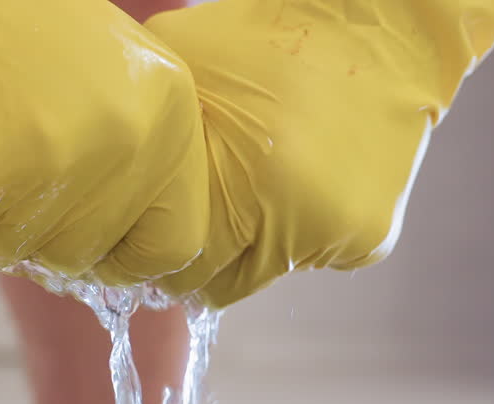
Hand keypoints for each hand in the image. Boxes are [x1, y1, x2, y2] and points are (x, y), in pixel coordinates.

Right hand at [0, 0, 208, 286]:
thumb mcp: (102, 69)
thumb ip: (125, 150)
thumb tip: (111, 241)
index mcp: (166, 116)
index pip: (174, 243)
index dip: (128, 255)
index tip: (95, 248)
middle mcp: (122, 146)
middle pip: (86, 253)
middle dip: (41, 232)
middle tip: (4, 177)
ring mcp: (48, 169)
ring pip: (16, 252)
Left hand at [144, 0, 493, 307]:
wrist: (381, 27)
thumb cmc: (267, 36)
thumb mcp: (181, 66)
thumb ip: (151, 127)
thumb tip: (112, 174)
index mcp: (238, 188)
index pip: (175, 267)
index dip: (154, 257)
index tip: (146, 246)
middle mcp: (290, 224)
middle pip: (216, 286)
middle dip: (195, 264)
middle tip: (186, 230)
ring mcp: (333, 238)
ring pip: (262, 277)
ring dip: (246, 250)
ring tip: (244, 197)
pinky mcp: (369, 239)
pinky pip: (310, 258)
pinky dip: (296, 234)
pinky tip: (296, 185)